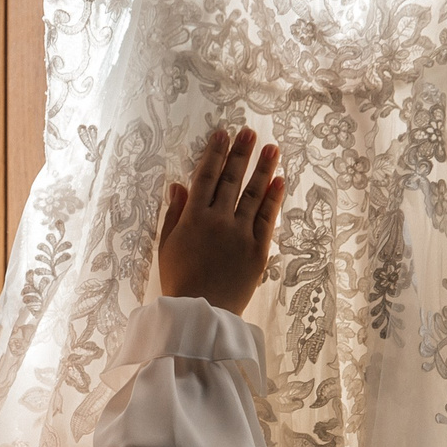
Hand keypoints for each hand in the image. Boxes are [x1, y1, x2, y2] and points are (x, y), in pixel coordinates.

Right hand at [157, 126, 282, 314]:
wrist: (201, 313)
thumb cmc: (180, 282)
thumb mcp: (167, 248)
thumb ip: (173, 215)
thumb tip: (178, 186)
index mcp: (193, 219)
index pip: (205, 177)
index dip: (214, 154)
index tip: (222, 134)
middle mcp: (218, 221)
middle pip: (231, 179)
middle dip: (241, 153)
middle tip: (249, 132)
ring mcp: (240, 234)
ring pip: (254, 193)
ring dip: (263, 168)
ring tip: (271, 147)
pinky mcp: (258, 249)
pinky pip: (268, 218)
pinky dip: (274, 197)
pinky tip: (279, 180)